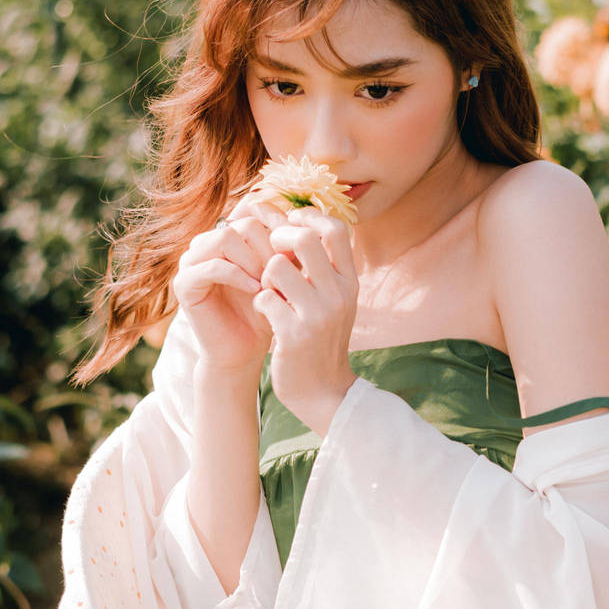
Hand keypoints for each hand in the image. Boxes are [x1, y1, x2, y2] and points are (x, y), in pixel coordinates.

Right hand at [172, 193, 290, 372]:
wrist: (244, 351)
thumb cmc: (266, 312)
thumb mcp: (281, 275)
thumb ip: (285, 248)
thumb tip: (304, 222)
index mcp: (228, 236)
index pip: (255, 212)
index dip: (279, 233)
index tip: (295, 258)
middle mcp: (207, 242)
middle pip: (244, 223)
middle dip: (269, 248)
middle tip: (282, 274)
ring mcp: (192, 260)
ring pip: (226, 236)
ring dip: (253, 260)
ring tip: (268, 283)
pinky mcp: (184, 283)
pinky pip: (212, 266)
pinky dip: (238, 276)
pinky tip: (256, 291)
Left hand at [251, 206, 359, 434]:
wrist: (324, 392)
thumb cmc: (321, 340)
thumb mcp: (335, 302)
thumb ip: (324, 268)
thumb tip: (300, 224)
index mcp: (350, 282)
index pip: (336, 228)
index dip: (309, 216)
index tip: (290, 221)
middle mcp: (339, 295)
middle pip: (304, 237)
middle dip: (279, 238)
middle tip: (271, 254)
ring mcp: (318, 315)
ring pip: (276, 267)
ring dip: (264, 277)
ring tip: (269, 293)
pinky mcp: (294, 335)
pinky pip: (263, 297)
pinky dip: (259, 303)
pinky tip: (267, 316)